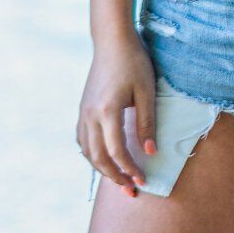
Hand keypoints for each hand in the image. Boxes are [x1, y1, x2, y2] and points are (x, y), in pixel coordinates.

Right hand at [76, 29, 155, 196]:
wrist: (112, 42)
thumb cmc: (134, 62)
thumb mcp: (146, 91)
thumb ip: (147, 123)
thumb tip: (151, 152)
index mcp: (107, 112)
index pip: (116, 152)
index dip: (129, 169)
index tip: (142, 181)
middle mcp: (90, 116)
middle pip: (98, 157)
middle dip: (115, 177)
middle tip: (131, 190)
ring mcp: (83, 113)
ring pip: (87, 151)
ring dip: (102, 168)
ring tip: (119, 179)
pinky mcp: (82, 109)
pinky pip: (83, 140)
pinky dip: (92, 154)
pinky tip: (104, 159)